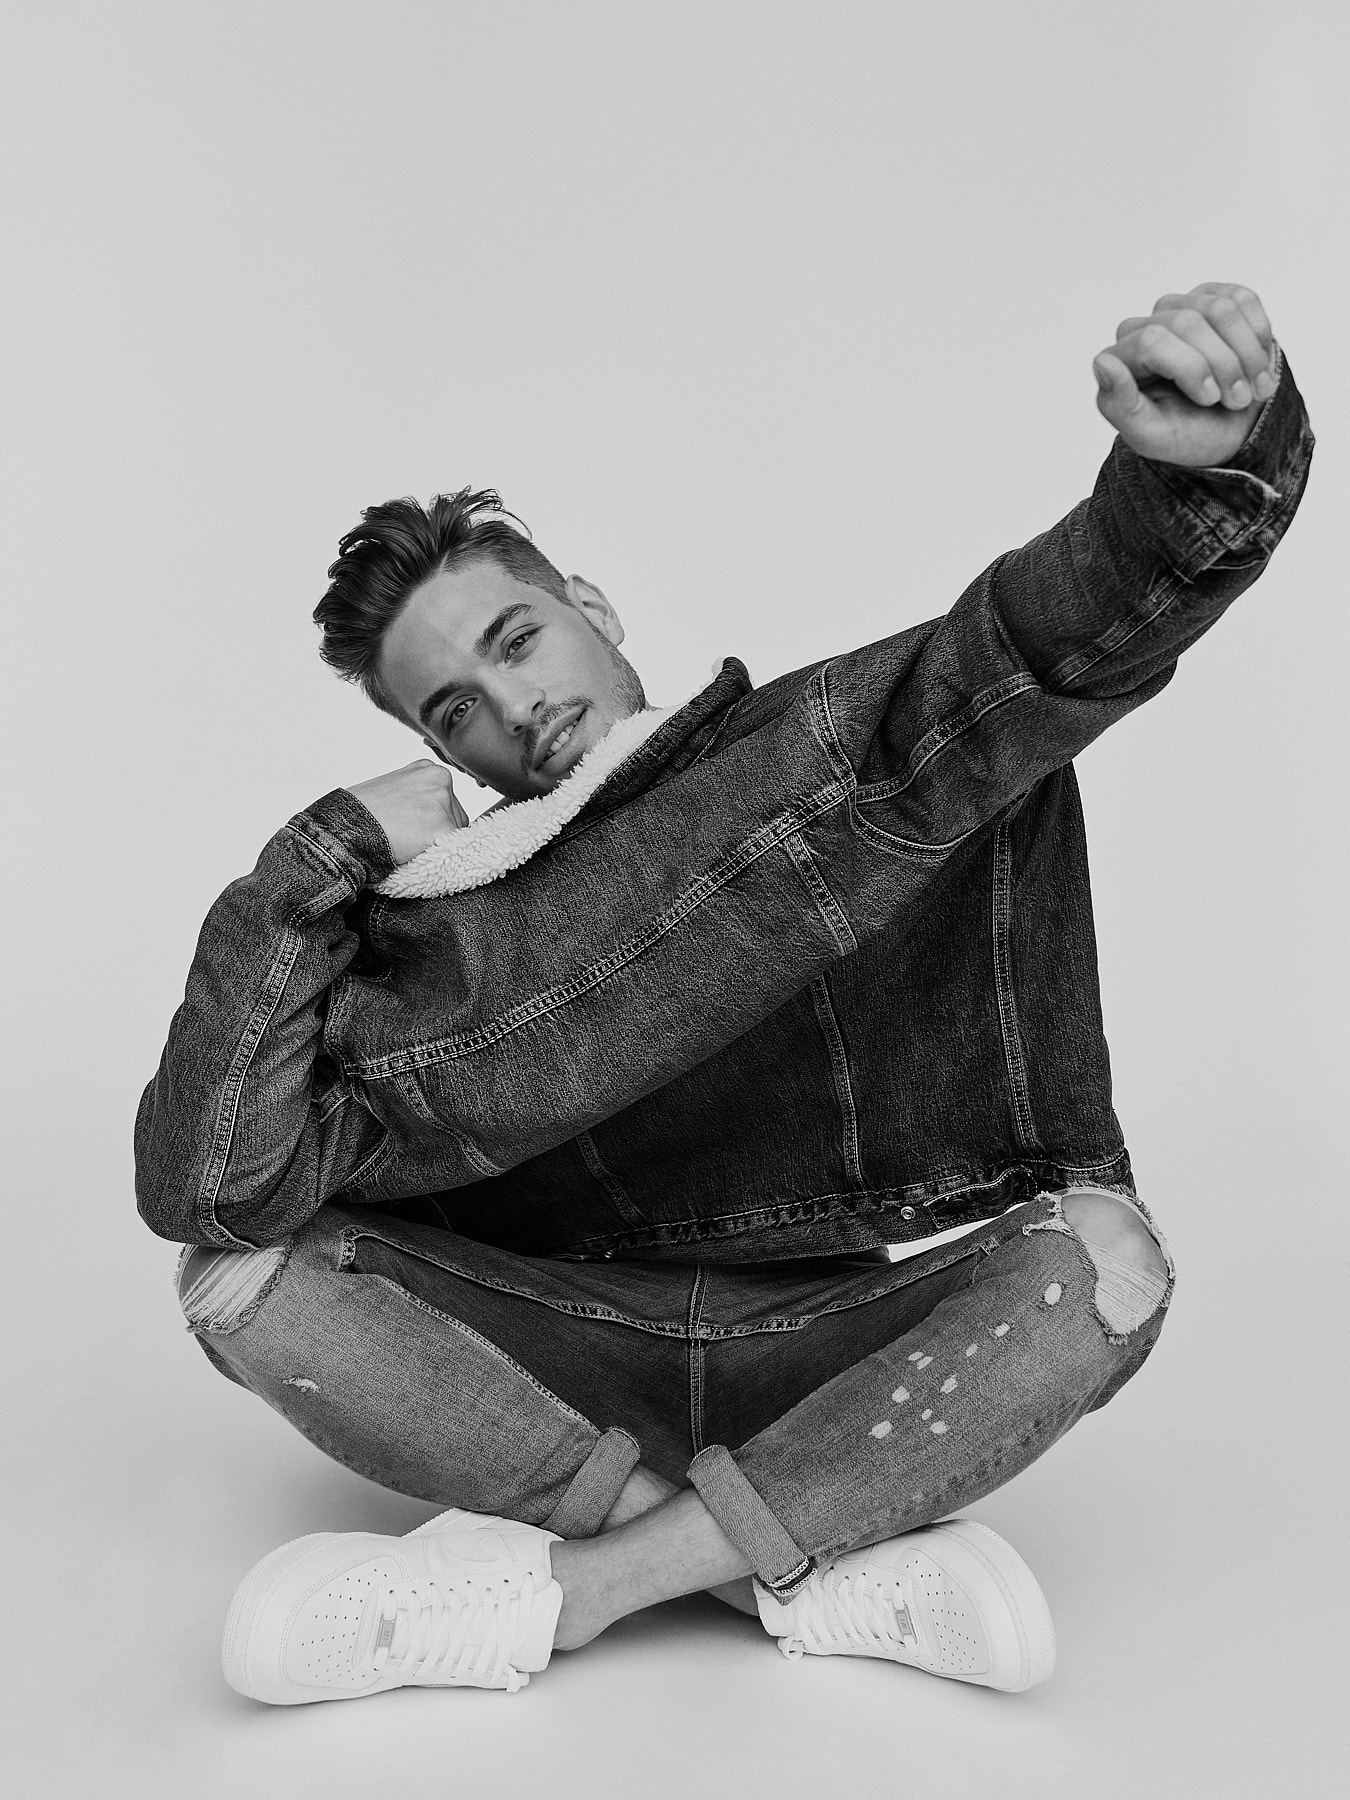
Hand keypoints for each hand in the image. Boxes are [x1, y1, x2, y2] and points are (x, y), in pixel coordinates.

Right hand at [346, 759, 468, 863]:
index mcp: (429, 769)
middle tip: (407, 835)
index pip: (447, 802)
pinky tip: (414, 851)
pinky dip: (437, 856)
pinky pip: (452, 850)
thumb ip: (419, 796)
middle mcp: (440, 779)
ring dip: (437, 844)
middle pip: (456, 817)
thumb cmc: (363, 812)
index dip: (430, 821)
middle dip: (437, 832)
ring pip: (456, 835)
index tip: (412, 827)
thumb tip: (432, 815)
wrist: (345, 826)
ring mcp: (443, 802)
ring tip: (407, 841)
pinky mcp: (443, 827)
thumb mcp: (395, 789)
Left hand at [1093, 283, 1277, 466]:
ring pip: (1219, 309)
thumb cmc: (1186, 435)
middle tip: (1239, 401)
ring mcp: (1181, 307)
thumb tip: (1103, 362)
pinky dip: (1259, 336)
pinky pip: (1243, 299)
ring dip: (1246, 354)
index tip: (1211, 400)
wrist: (1228, 430)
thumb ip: (1119, 405)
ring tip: (1254, 389)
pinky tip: (1257, 364)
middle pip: (1188, 322)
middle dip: (1223, 365)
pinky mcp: (1215, 297)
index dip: (1191, 368)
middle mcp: (1147, 325)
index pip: (1152, 341)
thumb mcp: (1150, 436)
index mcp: (1121, 358)